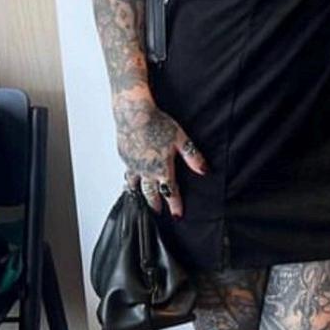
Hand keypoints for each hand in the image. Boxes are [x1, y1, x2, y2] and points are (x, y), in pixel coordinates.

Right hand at [113, 92, 208, 217]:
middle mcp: (146, 171)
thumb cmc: (158, 123)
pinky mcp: (124, 157)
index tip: (178, 215)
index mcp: (161, 168)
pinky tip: (130, 179)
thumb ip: (193, 157)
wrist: (134, 114)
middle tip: (157, 213)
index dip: (175, 205)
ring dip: (139, 195)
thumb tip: (204, 171)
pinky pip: (127, 173)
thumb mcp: (181, 139)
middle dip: (155, 205)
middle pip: (151, 193)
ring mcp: (133, 165)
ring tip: (140, 202)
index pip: (170, 192)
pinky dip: (129, 180)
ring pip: (135, 186)